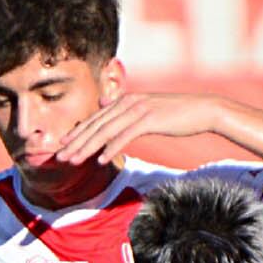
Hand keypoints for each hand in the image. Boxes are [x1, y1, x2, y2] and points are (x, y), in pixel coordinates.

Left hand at [57, 92, 225, 167]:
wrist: (203, 109)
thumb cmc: (178, 115)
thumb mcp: (149, 111)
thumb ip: (128, 113)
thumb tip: (108, 110)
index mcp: (126, 100)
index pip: (96, 118)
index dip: (78, 132)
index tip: (63, 145)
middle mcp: (128, 102)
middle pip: (96, 125)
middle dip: (76, 142)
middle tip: (59, 157)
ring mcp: (138, 109)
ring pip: (106, 131)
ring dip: (87, 147)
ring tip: (73, 161)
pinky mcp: (149, 119)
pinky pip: (125, 136)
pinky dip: (111, 148)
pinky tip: (100, 160)